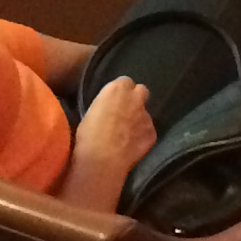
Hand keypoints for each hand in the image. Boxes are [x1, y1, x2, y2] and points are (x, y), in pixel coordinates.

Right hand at [64, 76, 157, 208]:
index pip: (125, 82)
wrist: (102, 159)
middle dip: (136, 99)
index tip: (114, 101)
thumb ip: (105, 105)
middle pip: (142, 91)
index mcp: (117, 89)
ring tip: (126, 135)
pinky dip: (142, 137)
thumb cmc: (88, 135)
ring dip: (138, 121)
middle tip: (126, 112)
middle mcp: (135, 98)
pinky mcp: (152, 134)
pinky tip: (131, 146)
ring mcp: (146, 117)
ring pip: (145, 114)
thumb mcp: (91, 111)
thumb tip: (109, 110)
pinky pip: (148, 132)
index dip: (121, 92)